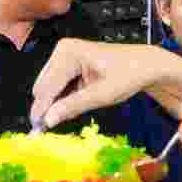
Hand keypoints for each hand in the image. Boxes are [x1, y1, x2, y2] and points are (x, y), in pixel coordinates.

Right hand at [29, 39, 181, 128]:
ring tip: (73, 112)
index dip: (42, 110)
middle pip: (43, 87)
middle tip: (52, 127)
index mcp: (69, 53)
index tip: (37, 130)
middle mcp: (62, 50)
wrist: (144, 65)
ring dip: (55, 103)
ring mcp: (64, 56)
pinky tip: (74, 104)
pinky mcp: (67, 64)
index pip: (48, 87)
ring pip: (47, 88)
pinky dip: (62, 98)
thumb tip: (49, 119)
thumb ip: (73, 107)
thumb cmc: (128, 74)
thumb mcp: (102, 95)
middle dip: (48, 107)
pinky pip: (57, 86)